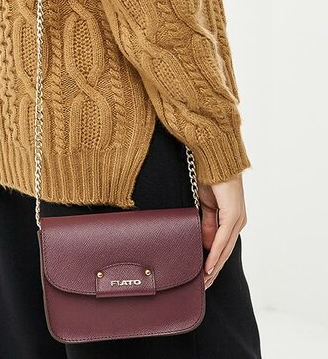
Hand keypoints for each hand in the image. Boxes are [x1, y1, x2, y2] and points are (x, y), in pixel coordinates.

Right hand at [198, 173, 247, 290]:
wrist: (214, 157)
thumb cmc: (211, 177)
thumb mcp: (206, 205)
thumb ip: (208, 224)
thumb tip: (206, 245)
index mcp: (233, 218)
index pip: (223, 246)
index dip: (214, 262)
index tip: (204, 276)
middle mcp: (238, 220)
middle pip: (226, 252)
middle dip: (214, 270)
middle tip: (203, 286)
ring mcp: (237, 218)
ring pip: (225, 248)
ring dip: (214, 266)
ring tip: (204, 280)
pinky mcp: (233, 213)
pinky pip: (222, 237)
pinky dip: (215, 252)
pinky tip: (208, 264)